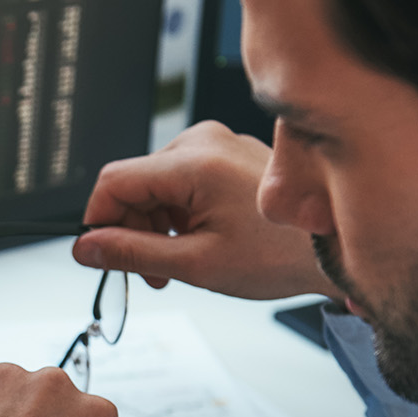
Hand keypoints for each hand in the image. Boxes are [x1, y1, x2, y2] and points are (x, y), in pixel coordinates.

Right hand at [71, 121, 341, 300]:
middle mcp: (203, 142)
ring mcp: (217, 145)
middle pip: (134, 184)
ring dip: (154, 226)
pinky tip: (194, 241)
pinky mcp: (226, 155)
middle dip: (132, 230)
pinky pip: (180, 181)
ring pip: (155, 185)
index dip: (98, 220)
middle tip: (147, 274)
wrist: (331, 248)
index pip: (114, 180)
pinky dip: (176, 214)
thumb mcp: (196, 263)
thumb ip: (132, 253)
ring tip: (176, 263)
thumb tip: (86, 248)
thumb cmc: (278, 255)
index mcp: (194, 162)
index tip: (99, 254)